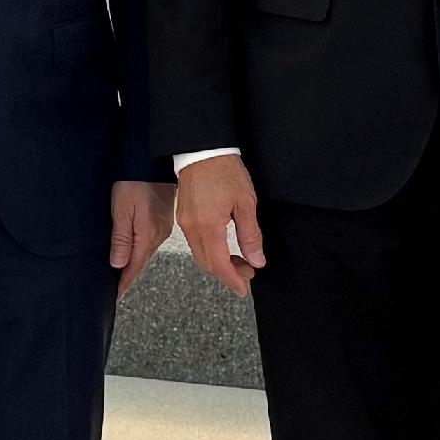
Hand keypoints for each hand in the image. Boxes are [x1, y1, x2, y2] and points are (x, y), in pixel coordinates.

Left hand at [109, 181, 175, 296]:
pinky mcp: (162, 217)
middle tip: (116, 287)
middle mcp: (158, 234)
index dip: (124, 282)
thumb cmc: (135, 181)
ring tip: (122, 272)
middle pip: (141, 261)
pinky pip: (150, 239)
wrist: (151, 160)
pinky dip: (140, 248)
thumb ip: (120, 239)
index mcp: (148, 236)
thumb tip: (117, 265)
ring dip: (134, 261)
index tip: (116, 295)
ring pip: (146, 251)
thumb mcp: (122, 210)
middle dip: (128, 274)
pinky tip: (134, 249)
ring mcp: (162, 226)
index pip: (134, 267)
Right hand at [174, 155, 268, 298]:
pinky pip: (195, 243)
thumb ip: (250, 235)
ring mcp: (185, 222)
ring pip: (200, 255)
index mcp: (209, 227)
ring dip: (219, 263)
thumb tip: (256, 259)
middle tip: (247, 273)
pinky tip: (223, 247)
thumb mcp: (246, 203)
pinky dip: (210, 251)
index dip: (233, 280)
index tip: (244, 289)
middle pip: (208, 264)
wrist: (203, 150)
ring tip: (239, 260)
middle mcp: (193, 228)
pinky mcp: (184, 216)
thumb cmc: (224, 171)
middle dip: (228, 273)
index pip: (219, 265)